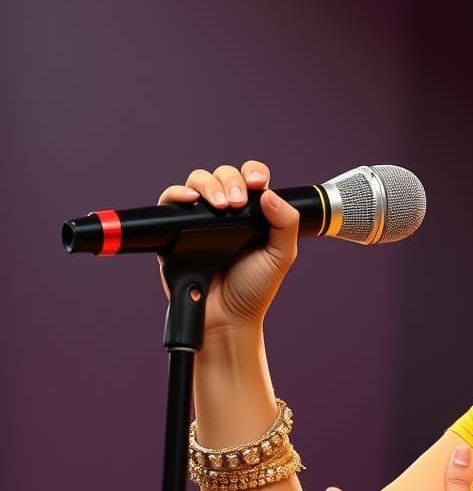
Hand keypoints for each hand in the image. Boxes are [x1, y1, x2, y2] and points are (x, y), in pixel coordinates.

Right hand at [156, 160, 299, 333]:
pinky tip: (189, 200)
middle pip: (222, 175)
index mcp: (252, 214)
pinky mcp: (174, 231)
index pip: (250, 179)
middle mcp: (225, 213)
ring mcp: (199, 220)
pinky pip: (170, 201)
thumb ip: (285, 224)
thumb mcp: (281, 256)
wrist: (226, 318)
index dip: (252, 173)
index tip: (256, 183)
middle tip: (236, 203)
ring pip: (197, 182)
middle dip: (230, 181)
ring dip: (207, 185)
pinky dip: (177, 194)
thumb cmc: (254, 290)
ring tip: (220, 206)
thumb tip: (270, 193)